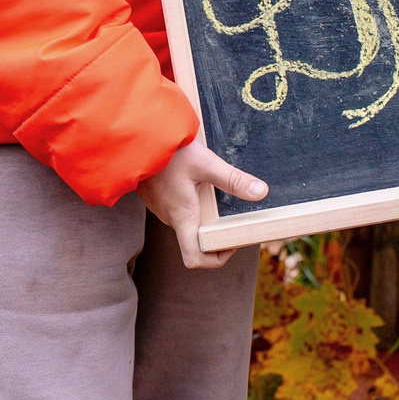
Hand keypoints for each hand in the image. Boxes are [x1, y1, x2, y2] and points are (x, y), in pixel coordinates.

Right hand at [136, 138, 265, 268]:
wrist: (137, 140)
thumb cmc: (168, 153)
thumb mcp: (205, 163)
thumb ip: (233, 179)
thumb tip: (261, 192)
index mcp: (183, 218)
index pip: (195, 259)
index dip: (216, 259)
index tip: (232, 242)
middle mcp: (171, 219)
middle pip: (195, 242)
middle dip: (217, 236)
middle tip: (236, 218)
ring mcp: (164, 209)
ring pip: (188, 224)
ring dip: (206, 219)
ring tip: (222, 199)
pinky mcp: (160, 198)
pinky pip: (180, 211)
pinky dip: (194, 206)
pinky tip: (202, 185)